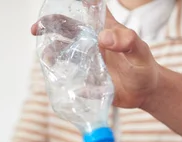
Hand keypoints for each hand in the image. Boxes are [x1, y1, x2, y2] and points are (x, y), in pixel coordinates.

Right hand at [31, 10, 160, 109]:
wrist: (145, 93)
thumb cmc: (144, 66)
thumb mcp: (140, 51)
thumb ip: (126, 41)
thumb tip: (103, 37)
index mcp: (104, 29)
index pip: (89, 9)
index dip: (76, 2)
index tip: (58, 1)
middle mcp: (92, 43)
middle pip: (67, 29)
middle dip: (49, 26)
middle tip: (36, 29)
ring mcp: (86, 61)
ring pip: (63, 52)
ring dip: (51, 52)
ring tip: (46, 57)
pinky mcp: (84, 80)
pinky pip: (68, 77)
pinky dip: (60, 78)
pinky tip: (57, 80)